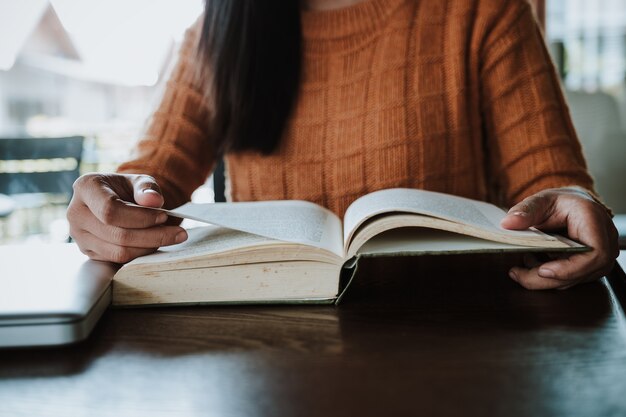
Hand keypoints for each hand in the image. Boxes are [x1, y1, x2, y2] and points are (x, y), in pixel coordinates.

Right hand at [67, 173, 187, 262]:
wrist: (116, 200)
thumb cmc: (128, 189)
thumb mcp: (140, 181)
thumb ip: (147, 188)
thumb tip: (153, 201)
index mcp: (86, 187)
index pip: (110, 210)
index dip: (140, 217)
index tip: (164, 216)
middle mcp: (76, 212)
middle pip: (117, 234)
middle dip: (152, 235)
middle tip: (178, 232)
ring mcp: (79, 235)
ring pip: (118, 251)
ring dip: (149, 246)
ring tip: (171, 237)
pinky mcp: (88, 251)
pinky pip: (117, 260)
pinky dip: (141, 253)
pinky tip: (155, 244)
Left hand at [500, 187, 618, 289]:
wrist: (572, 206)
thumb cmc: (560, 203)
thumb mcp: (541, 201)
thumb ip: (525, 211)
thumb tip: (508, 223)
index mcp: (594, 222)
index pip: (595, 253)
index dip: (571, 268)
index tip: (543, 271)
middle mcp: (605, 241)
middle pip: (581, 272)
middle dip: (546, 279)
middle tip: (517, 274)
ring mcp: (600, 257)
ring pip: (574, 280)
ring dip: (544, 278)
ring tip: (523, 263)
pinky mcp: (591, 266)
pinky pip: (570, 279)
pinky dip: (548, 276)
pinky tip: (533, 263)